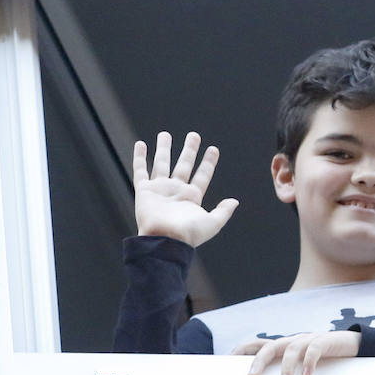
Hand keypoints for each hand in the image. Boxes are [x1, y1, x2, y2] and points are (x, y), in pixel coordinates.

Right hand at [133, 131, 238, 245]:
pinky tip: (141, 144)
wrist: (165, 240)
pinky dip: (140, 157)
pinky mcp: (144, 190)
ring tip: (165, 134)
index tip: (213, 149)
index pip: (202, 175)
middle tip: (194, 135)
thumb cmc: (188, 235)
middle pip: (184, 165)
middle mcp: (176, 190)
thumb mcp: (212, 223)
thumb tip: (235, 201)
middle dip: (189, 150)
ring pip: (162, 163)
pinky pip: (140, 170)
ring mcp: (160, 189)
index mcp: (192, 197)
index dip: (208, 162)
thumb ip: (223, 212)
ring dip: (164, 148)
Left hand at [234, 330, 362, 374]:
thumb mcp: (301, 363)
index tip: (228, 361)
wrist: (351, 344)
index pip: (259, 344)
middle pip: (270, 346)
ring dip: (286, 368)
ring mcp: (309, 339)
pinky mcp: (325, 341)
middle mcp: (293, 340)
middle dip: (259, 361)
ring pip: (292, 349)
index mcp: (285, 345)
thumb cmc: (322, 357)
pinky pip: (314, 349)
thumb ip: (285, 371)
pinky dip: (309, 362)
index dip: (243, 350)